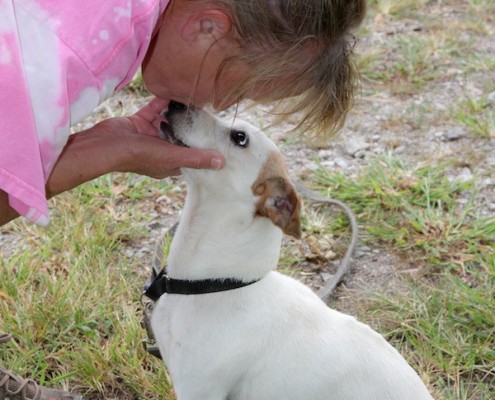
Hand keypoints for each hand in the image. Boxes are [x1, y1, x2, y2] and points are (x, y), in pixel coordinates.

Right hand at [46, 98, 224, 198]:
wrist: (102, 145)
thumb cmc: (137, 155)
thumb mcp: (172, 157)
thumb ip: (196, 158)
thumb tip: (222, 162)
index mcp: (170, 164)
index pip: (192, 157)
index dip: (204, 150)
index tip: (218, 139)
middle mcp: (162, 150)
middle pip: (182, 137)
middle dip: (193, 127)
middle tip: (211, 114)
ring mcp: (150, 135)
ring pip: (170, 122)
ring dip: (179, 113)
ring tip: (195, 100)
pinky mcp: (140, 122)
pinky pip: (155, 109)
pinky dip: (164, 102)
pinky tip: (175, 91)